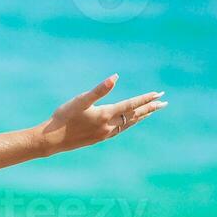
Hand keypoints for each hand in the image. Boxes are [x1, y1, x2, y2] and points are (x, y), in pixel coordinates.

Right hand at [38, 74, 165, 154]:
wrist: (52, 140)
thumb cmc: (64, 117)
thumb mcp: (80, 100)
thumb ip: (99, 89)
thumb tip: (115, 77)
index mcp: (105, 114)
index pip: (131, 104)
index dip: (145, 98)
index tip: (159, 94)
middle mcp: (109, 125)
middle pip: (134, 115)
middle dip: (150, 108)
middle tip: (164, 103)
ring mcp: (104, 133)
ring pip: (129, 123)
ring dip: (141, 117)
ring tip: (152, 112)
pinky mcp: (99, 138)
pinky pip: (120, 130)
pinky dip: (129, 124)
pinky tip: (129, 122)